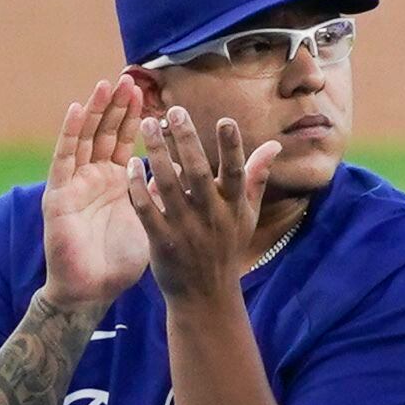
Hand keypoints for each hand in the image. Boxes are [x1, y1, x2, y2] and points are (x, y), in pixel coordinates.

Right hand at [39, 79, 151, 311]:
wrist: (94, 289)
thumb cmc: (124, 258)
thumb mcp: (154, 218)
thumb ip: (167, 193)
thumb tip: (190, 170)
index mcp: (117, 182)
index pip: (125, 141)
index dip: (134, 117)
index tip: (148, 91)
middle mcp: (94, 178)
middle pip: (105, 134)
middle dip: (116, 107)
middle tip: (129, 79)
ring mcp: (75, 184)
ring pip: (85, 139)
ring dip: (94, 111)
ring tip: (105, 85)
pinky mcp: (58, 195)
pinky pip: (63, 159)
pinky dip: (69, 133)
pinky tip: (75, 111)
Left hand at [128, 107, 282, 303]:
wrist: (205, 294)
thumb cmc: (227, 248)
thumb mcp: (248, 214)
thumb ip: (256, 177)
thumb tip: (274, 145)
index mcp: (234, 207)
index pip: (235, 172)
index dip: (231, 147)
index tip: (224, 119)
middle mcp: (211, 216)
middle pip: (197, 172)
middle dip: (186, 140)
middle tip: (174, 111)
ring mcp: (185, 228)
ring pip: (168, 185)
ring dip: (157, 153)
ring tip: (147, 125)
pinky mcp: (161, 241)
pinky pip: (146, 209)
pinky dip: (138, 187)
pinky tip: (131, 165)